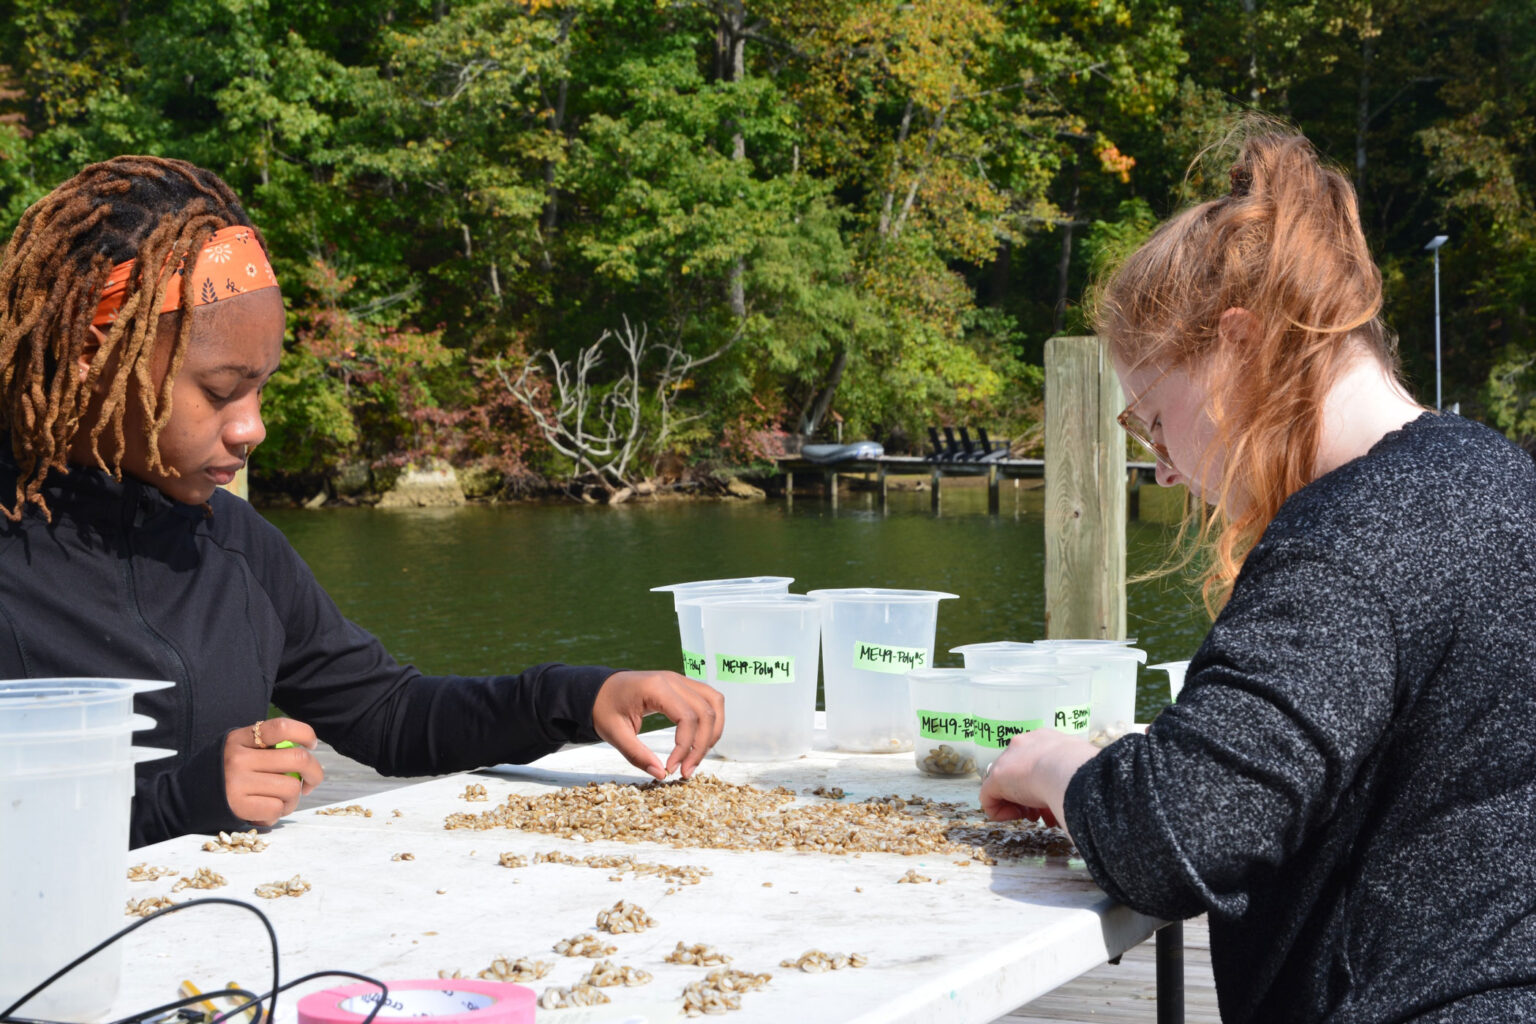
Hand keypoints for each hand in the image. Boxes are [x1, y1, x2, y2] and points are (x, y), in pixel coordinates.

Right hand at [223, 718, 323, 825]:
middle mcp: (239, 757)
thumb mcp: (236, 748)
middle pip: (297, 759)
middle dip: (315, 773)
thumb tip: (305, 754)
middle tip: (311, 783)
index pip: (281, 727)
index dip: (305, 733)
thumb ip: (264, 747)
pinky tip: (265, 813)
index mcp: (241, 738)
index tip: (311, 745)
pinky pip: (275, 809)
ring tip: (281, 802)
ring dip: (293, 799)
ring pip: (291, 788)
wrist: (183, 798)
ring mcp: (237, 782)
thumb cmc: (221, 773)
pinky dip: (277, 814)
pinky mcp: (236, 806)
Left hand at [591, 670, 724, 780]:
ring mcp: (680, 680)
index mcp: (655, 688)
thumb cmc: (605, 708)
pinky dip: (711, 721)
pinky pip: (709, 700)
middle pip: (706, 712)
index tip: (672, 768)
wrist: (599, 689)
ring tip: (696, 757)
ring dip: (713, 733)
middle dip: (701, 746)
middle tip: (686, 771)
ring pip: (714, 703)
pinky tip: (699, 741)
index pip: (687, 717)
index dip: (685, 747)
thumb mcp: (614, 734)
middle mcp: (674, 679)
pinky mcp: (683, 685)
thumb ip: (637, 755)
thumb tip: (661, 774)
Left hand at [978, 728, 1098, 832]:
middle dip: (1032, 797)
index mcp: (1047, 740)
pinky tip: (1018, 816)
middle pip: (1022, 775)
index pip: (1039, 762)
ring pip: (1006, 786)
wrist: (1068, 768)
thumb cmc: (1082, 770)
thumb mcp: (1082, 768)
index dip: (1045, 784)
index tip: (1054, 799)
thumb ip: (1076, 774)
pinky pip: (988, 798)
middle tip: (1043, 814)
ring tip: (1035, 819)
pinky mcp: (995, 777)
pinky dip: (1001, 812)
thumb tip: (1086, 790)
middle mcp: (1025, 744)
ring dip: (1021, 806)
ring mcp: (1007, 760)